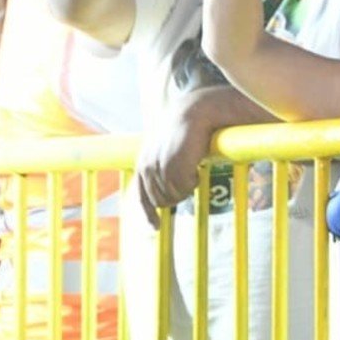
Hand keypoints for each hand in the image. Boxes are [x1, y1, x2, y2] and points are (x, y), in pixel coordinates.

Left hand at [134, 87, 219, 226]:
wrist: (199, 110)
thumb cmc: (190, 129)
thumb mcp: (171, 149)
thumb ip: (164, 167)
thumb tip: (167, 195)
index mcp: (143, 162)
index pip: (140, 196)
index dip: (147, 215)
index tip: (154, 230)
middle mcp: (146, 165)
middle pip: (160, 200)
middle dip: (176, 196)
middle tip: (191, 180)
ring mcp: (158, 166)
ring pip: (173, 196)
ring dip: (186, 188)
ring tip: (195, 170)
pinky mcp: (173, 165)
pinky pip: (184, 188)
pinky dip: (193, 182)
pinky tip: (198, 167)